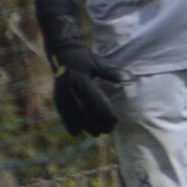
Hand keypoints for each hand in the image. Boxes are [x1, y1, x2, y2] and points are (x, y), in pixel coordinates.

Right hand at [36, 0, 121, 136]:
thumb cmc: (84, 58)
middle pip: (85, 113)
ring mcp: (62, 95)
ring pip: (74, 116)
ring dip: (85, 126)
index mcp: (83, 82)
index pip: (96, 103)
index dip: (106, 115)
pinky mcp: (57, 98)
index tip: (115, 122)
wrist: (62, 54)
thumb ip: (113, 73)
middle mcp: (71, 90)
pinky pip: (63, 114)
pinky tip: (76, 132)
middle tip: (109, 130)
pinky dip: (69, 124)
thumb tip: (130, 80)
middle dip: (98, 123)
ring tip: (96, 133)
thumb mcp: (99, 63)